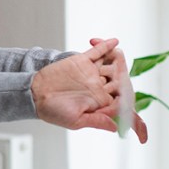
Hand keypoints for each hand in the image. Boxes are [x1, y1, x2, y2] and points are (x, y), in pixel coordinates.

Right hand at [31, 38, 147, 141]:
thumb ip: (96, 121)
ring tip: (122, 56)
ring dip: (118, 60)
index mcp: (98, 102)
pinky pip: (97, 52)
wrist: (35, 94)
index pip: (119, 99)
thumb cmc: (53, 111)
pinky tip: (114, 41)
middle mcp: (97, 87)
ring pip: (110, 64)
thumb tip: (115, 127)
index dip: (128, 99)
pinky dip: (105, 46)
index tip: (133, 100)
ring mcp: (90, 73)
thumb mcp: (76, 121)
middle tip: (129, 75)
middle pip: (118, 80)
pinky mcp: (82, 62)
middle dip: (126, 77)